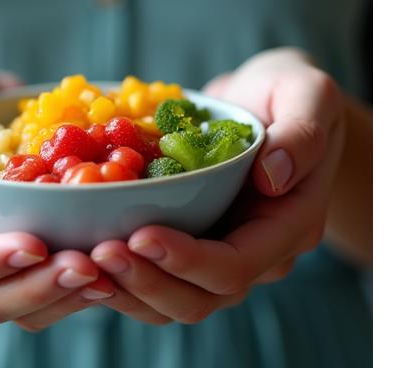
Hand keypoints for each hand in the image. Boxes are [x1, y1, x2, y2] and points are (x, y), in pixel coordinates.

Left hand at [89, 48, 345, 323]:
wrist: (260, 102)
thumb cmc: (285, 92)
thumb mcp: (308, 93)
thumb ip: (302, 133)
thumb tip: (273, 176)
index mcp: (288, 225)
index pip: (237, 265)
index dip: (188, 260)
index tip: (140, 235)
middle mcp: (255, 253)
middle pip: (200, 296)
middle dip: (147, 280)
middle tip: (99, 252)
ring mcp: (218, 252)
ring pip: (172, 300)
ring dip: (126, 288)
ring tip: (84, 260)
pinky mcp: (189, 244)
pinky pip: (154, 278)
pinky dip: (119, 277)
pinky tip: (84, 257)